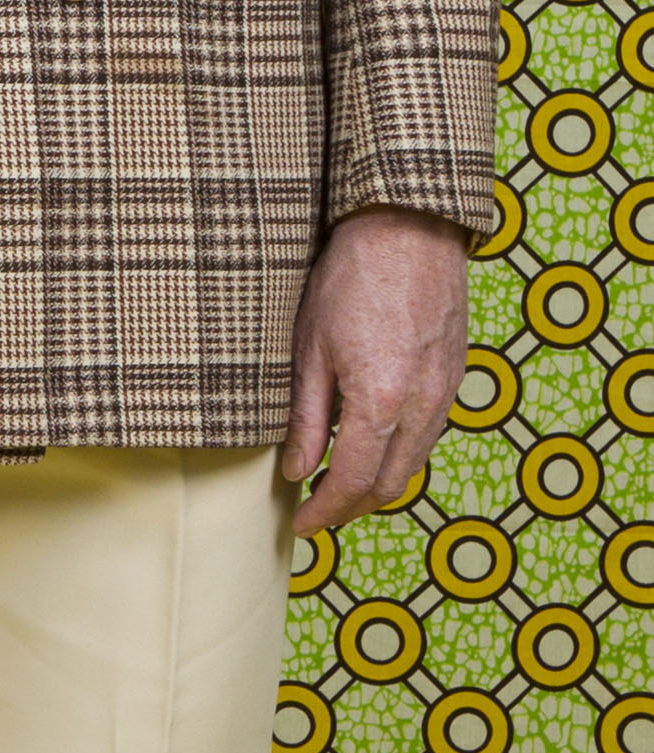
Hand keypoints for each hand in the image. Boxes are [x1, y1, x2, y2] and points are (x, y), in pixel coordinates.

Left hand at [282, 207, 469, 534]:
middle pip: (389, 485)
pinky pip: (429, 434)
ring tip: (338, 485)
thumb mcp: (309, 347)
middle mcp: (422, 405)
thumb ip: (304, 416)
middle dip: (351, 508)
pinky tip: (372, 445)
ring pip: (413, 463)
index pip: (352, 482)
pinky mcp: (455, 376)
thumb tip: (296, 470)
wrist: (410, 226)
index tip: (300, 525)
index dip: (324, 512)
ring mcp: (445, 392)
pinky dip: (400, 454)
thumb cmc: (352, 276)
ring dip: (377, 484)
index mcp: (380, 401)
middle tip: (315, 513)